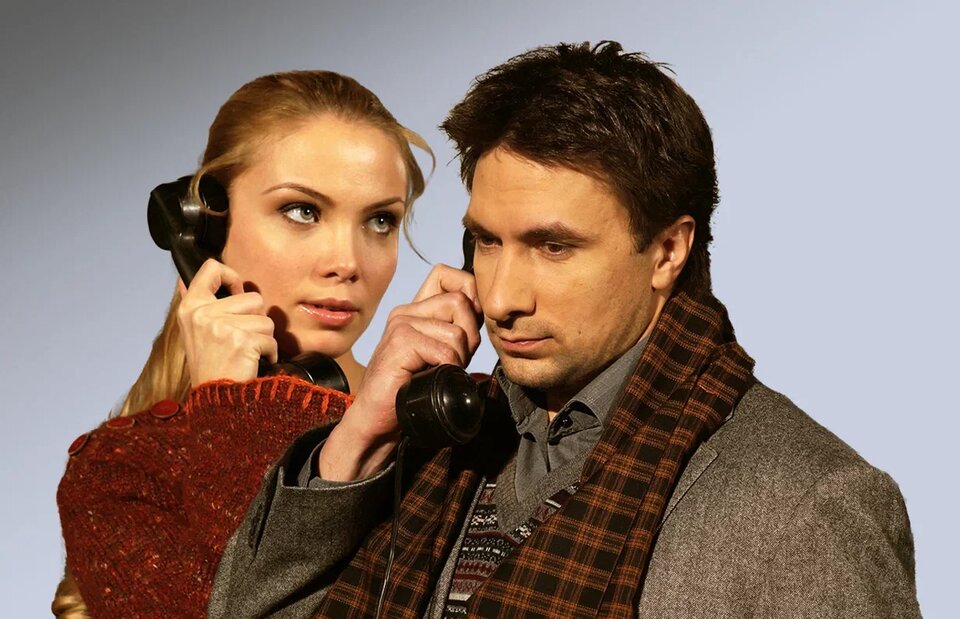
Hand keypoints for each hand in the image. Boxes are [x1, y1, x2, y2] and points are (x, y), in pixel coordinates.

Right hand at [176, 259, 277, 386]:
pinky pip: (271, 340)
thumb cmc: (209, 366)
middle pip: (253, 297)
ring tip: (245, 353)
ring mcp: (221, 327)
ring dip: (263, 339)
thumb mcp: (193, 332)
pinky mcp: (241, 341)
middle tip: (240, 340)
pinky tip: (253, 362)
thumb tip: (184, 279)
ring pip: (266, 319)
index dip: (231, 276)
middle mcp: (202, 314)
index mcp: (190, 307)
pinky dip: (269, 353)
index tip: (236, 292)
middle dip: (256, 320)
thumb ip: (196, 305)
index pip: (211, 269)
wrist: (215, 401)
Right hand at [319, 265, 480, 480]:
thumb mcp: (443, 354)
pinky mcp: (400, 342)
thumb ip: (458, 330)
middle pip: (460, 302)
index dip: (468, 291)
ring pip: (456, 331)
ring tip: (438, 372)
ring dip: (458, 359)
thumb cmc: (412, 389)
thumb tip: (482, 310)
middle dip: (469, 336)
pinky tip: (430, 378)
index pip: (447, 275)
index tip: (468, 323)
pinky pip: (445, 352)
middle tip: (452, 361)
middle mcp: (406, 311)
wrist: (379, 417)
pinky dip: (447, 370)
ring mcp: (401, 324)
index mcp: (416, 310)